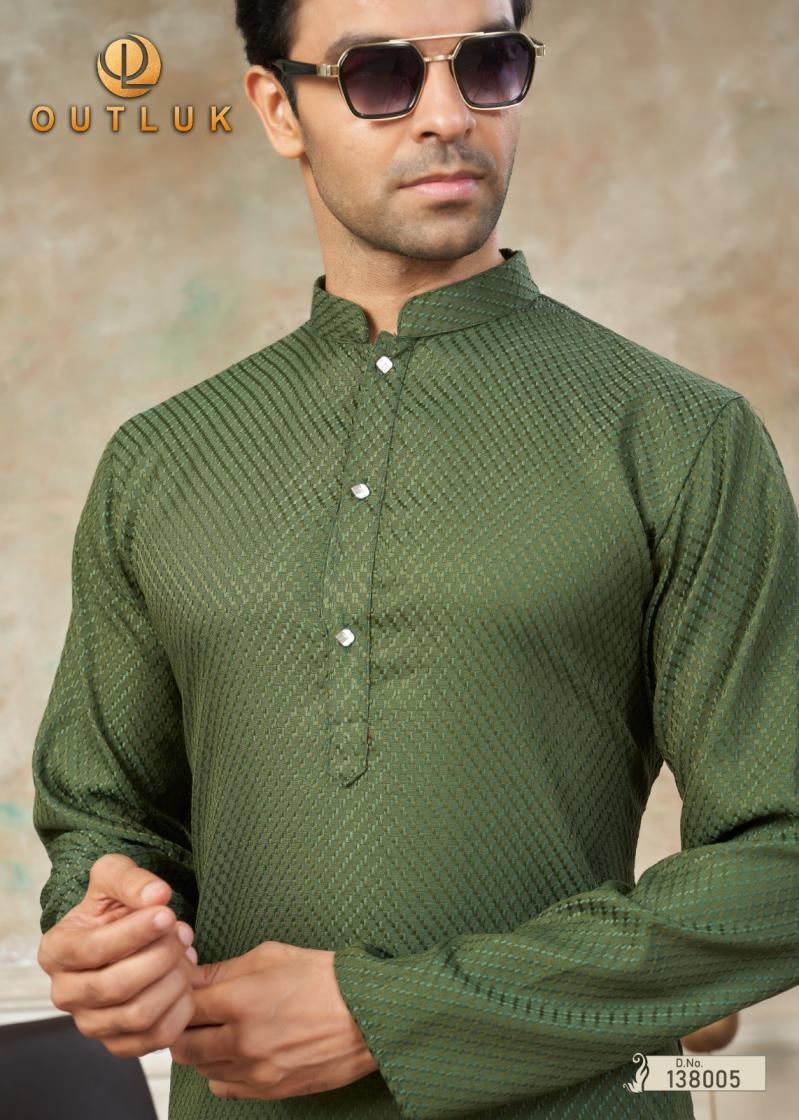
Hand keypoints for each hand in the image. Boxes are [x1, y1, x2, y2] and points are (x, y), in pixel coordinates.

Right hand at [37, 853, 197, 1057]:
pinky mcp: (118, 1044)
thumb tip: (159, 895)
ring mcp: (90, 1024)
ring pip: (139, 1015)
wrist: (120, 932)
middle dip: (160, 957)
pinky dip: (181, 1009)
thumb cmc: (112, 904)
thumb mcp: (113, 875)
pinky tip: (185, 981)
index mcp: (55, 952)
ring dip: (174, 981)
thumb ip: (131, 879)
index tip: (168, 914)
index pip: (93, 950)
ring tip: (185, 953)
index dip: (135, 933)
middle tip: (182, 933)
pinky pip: (155, 1039)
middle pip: (117, 987)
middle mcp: (65, 994)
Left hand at [170, 941, 378, 1099]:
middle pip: (184, 1044)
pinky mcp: (270, 1090)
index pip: (183, 1007)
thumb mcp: (272, 955)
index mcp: (241, 1001)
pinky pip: (224, 1089)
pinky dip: (221, 1073)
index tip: (184, 991)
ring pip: (202, 1068)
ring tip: (219, 1030)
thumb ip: (225, 969)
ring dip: (203, 1050)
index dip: (179, 997)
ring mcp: (256, 1071)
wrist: (368, 1013)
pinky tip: (235, 1053)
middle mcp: (243, 1041)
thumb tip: (193, 977)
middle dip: (183, 1027)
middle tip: (195, 1013)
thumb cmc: (326, 978)